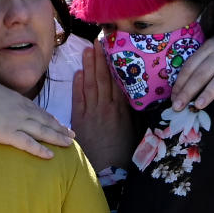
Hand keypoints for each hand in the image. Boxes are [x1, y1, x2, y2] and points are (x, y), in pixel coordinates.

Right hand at [0, 73, 74, 158]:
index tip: (60, 123)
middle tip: (72, 134)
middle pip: (46, 121)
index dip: (51, 118)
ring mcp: (17, 122)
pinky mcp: (9, 134)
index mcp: (18, 100)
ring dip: (57, 138)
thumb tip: (0, 102)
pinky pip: (29, 144)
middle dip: (60, 128)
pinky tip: (51, 155)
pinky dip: (41, 149)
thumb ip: (2, 98)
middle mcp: (22, 110)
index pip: (39, 111)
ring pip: (43, 131)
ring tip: (69, 144)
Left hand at [71, 40, 132, 170]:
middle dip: (101, 59)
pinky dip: (78, 85)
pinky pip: (79, 99)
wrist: (108, 171)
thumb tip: (135, 97)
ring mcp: (93, 113)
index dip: (115, 64)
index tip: (114, 49)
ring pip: (91, 85)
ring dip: (89, 66)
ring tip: (88, 50)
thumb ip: (131, 113)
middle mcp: (108, 108)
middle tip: (99, 41)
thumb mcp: (133, 131)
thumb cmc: (122, 153)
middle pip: (104, 78)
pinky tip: (78, 73)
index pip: (118, 81)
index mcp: (123, 110)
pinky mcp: (80, 120)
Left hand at [170, 21, 213, 110]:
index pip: (191, 66)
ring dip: (208, 92)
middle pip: (202, 73)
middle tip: (179, 106)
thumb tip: (184, 87)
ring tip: (198, 105)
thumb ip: (202, 62)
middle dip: (189, 91)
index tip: (174, 98)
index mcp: (209, 46)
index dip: (181, 83)